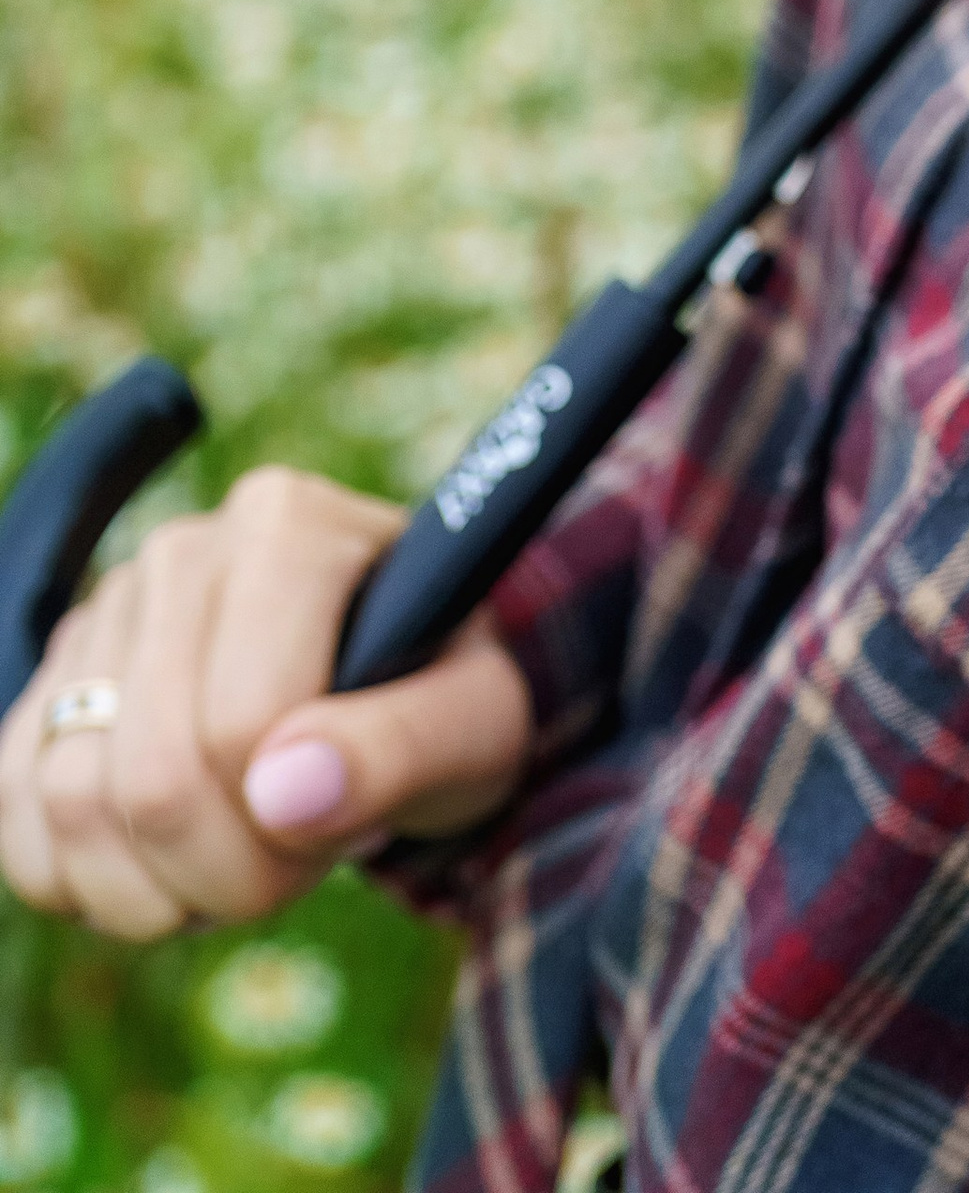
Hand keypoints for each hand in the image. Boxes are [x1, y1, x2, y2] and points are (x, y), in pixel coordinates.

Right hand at [0, 466, 530, 940]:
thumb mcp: (473, 722)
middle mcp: (183, 549)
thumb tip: (287, 796)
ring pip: (68, 804)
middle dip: (230, 875)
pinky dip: (81, 882)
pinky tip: (165, 865)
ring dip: (156, 891)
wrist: (399, 687)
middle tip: (298, 865)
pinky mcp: (53, 681)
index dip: (293, 828)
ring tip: (240, 857)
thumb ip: (403, 749)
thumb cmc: (442, 697)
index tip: (354, 829)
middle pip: (151, 779)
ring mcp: (107, 612)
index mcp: (288, 527)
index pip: (241, 726)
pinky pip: (13, 813)